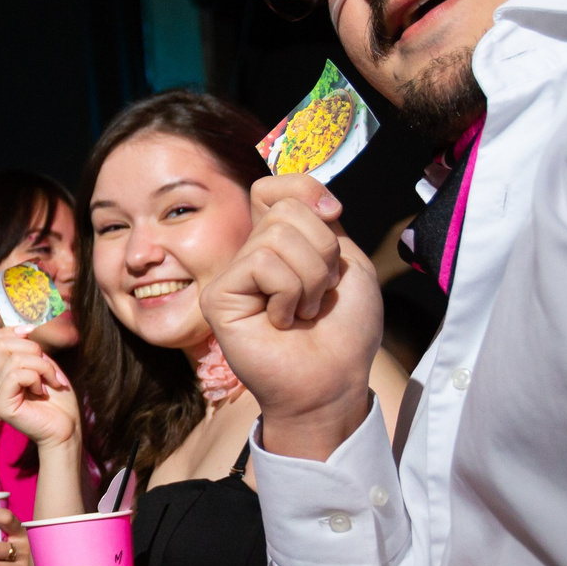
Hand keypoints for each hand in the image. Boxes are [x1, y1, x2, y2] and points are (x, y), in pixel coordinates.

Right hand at [0, 328, 80, 451]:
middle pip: (2, 344)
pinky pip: (15, 375)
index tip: (30, 333)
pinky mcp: (1, 404)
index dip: (7, 331)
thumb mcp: (45, 365)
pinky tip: (42, 392)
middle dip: (33, 350)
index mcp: (2, 372)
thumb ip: (29, 350)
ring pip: (15, 359)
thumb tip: (22, 330)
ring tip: (50, 383)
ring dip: (42, 367)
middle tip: (48, 371)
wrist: (67, 428)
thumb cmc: (59, 400)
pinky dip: (35, 378)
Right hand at [200, 174, 380, 458]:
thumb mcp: (348, 261)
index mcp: (280, 242)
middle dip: (323, 251)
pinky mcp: (218, 297)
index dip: (306, 189)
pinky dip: (288, 293)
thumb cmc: (343, 330)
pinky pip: (261, 264)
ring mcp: (231, 275)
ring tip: (303, 311)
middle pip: (286, 209)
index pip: (274, 186)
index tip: (334, 217)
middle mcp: (251, 254)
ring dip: (310, 278)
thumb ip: (322, 221)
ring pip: (276, 236)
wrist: (334, 378)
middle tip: (320, 292)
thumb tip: (309, 197)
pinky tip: (281, 321)